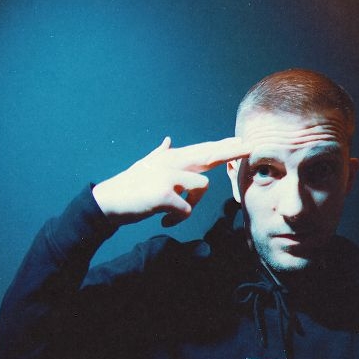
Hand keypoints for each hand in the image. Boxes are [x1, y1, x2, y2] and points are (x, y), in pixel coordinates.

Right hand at [92, 136, 248, 226]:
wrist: (107, 202)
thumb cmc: (130, 187)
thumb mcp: (146, 165)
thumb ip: (160, 153)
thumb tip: (168, 140)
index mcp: (171, 158)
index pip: (203, 150)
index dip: (224, 145)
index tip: (242, 139)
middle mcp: (171, 162)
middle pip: (209, 154)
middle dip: (231, 151)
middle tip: (251, 146)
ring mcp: (167, 176)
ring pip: (201, 188)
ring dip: (191, 205)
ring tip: (170, 213)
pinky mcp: (163, 193)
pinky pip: (187, 210)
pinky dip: (178, 219)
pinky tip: (164, 219)